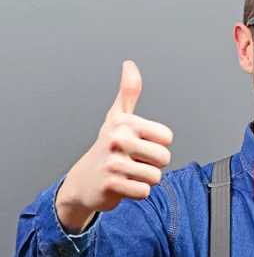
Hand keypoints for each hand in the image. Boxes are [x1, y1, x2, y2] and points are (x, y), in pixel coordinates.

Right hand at [56, 60, 172, 230]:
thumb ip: (128, 92)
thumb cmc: (107, 146)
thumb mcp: (117, 117)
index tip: (139, 144)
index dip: (157, 144)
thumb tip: (129, 64)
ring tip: (128, 173)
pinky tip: (123, 185)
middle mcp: (118, 140)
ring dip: (145, 179)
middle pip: (164, 158)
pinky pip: (144, 191)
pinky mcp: (111, 185)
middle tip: (134, 161)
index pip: (167, 137)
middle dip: (153, 164)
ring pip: (155, 176)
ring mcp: (113, 163)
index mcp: (124, 123)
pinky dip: (137, 192)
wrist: (83, 181)